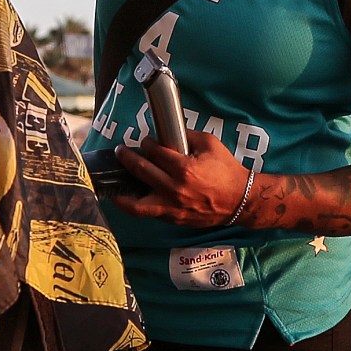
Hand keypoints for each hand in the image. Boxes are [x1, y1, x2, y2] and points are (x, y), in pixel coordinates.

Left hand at [110, 130, 251, 227]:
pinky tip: (126, 199)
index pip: (155, 152)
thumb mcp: (211, 145)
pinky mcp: (173, 218)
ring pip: (136, 203)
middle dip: (127, 157)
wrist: (239, 200)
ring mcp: (172, 207)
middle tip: (121, 151)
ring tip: (111, 184)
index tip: (145, 141)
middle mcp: (174, 189)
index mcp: (184, 169)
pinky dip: (133, 206)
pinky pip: (146, 214)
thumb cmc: (227, 171)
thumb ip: (188, 136)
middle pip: (141, 170)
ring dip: (120, 192)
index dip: (147, 143)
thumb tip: (170, 133)